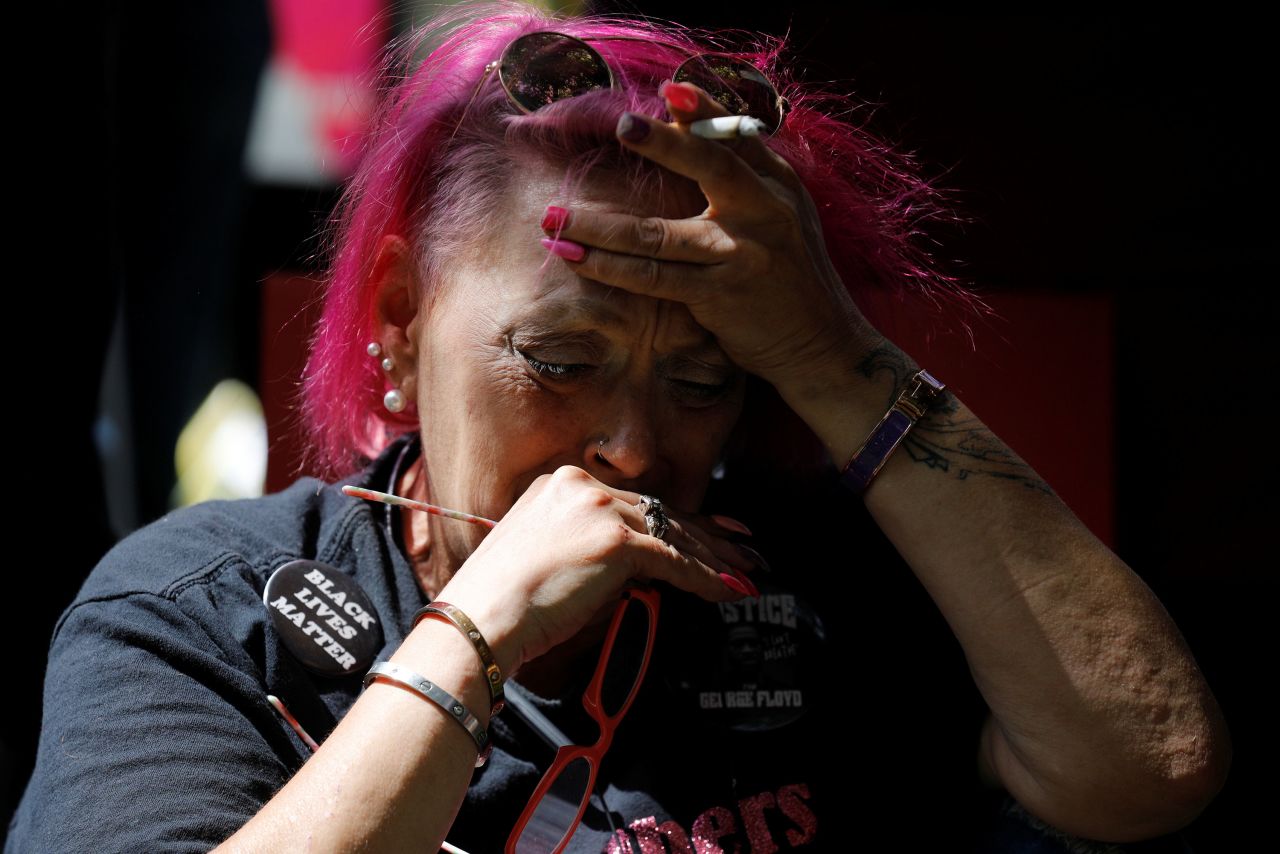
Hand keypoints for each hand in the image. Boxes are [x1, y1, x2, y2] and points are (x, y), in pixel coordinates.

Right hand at [434, 465, 760, 676]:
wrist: (480, 619)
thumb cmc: (502, 604)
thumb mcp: (547, 559)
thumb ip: (591, 553)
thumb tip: (640, 571)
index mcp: (560, 483)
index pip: (634, 500)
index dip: (678, 518)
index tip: (711, 529)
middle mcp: (581, 486)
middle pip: (661, 511)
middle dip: (710, 535)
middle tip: (744, 550)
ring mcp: (599, 508)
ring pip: (673, 532)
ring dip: (717, 557)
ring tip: (749, 573)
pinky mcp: (615, 540)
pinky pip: (674, 560)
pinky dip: (706, 578)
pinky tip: (728, 590)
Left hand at [539, 81, 872, 398]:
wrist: (822, 343)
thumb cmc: (787, 272)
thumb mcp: (779, 213)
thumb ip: (739, 171)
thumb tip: (678, 121)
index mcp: (777, 184)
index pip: (737, 136)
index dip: (705, 111)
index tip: (670, 90)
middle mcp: (764, 212)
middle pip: (711, 167)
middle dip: (664, 145)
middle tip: (621, 126)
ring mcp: (740, 255)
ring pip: (660, 234)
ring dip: (600, 227)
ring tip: (553, 219)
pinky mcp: (720, 296)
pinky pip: (655, 278)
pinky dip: (611, 268)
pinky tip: (576, 258)